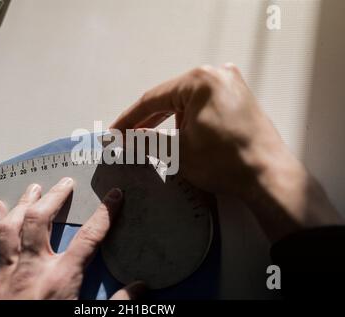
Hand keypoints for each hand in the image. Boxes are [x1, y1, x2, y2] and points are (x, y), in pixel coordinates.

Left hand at [0, 178, 144, 299]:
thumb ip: (118, 306)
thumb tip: (144, 287)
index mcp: (62, 278)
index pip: (90, 236)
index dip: (105, 213)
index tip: (116, 194)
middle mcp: (33, 267)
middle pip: (42, 221)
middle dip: (55, 197)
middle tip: (65, 181)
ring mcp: (7, 272)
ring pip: (12, 227)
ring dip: (23, 203)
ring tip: (33, 187)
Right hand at [111, 64, 342, 240]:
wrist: (267, 177)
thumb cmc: (224, 162)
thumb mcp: (177, 151)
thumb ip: (146, 140)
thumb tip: (125, 138)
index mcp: (200, 80)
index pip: (153, 99)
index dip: (129, 119)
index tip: (114, 132)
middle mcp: (217, 74)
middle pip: (170, 97)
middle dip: (148, 120)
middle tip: (127, 136)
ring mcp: (231, 84)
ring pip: (186, 101)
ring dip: (168, 121)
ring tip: (154, 141)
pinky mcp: (239, 97)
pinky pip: (203, 104)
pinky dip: (188, 119)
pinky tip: (181, 135)